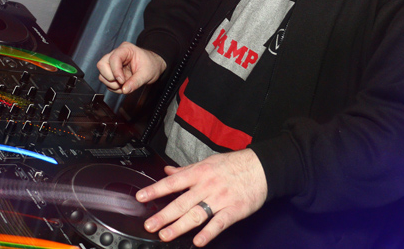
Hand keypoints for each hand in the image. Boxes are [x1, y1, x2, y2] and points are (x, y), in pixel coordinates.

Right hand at [96, 42, 165, 93]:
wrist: (154, 67)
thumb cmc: (151, 65)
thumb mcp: (146, 74)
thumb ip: (136, 82)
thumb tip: (125, 89)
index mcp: (125, 49)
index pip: (113, 58)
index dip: (115, 71)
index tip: (122, 81)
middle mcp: (117, 55)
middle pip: (102, 65)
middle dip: (110, 77)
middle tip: (122, 83)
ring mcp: (113, 64)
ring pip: (102, 74)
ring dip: (111, 84)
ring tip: (124, 86)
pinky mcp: (113, 73)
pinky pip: (106, 81)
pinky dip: (113, 87)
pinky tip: (123, 87)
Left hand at [137, 149, 267, 246]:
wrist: (262, 168)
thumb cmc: (234, 165)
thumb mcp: (208, 162)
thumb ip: (187, 169)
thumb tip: (168, 171)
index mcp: (200, 173)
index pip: (173, 182)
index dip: (156, 190)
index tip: (141, 197)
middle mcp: (207, 186)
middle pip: (182, 202)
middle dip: (163, 215)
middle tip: (149, 224)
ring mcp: (220, 199)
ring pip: (196, 214)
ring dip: (179, 226)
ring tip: (165, 235)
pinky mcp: (234, 210)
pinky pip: (219, 223)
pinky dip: (208, 233)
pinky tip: (198, 241)